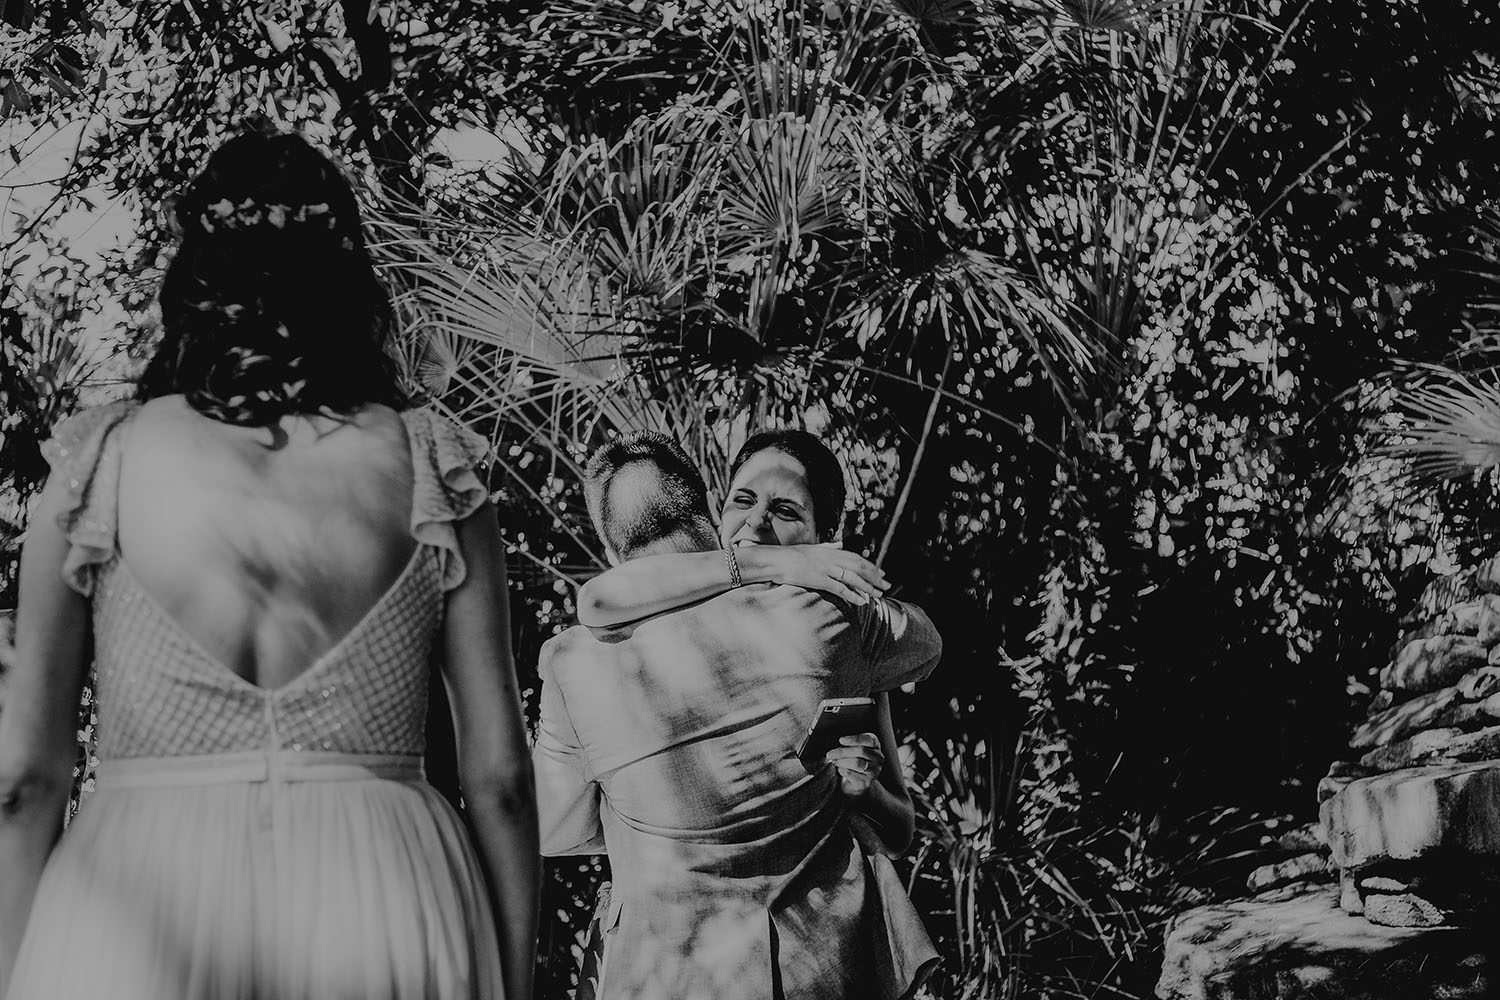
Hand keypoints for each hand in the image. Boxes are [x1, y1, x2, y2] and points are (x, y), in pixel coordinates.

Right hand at [749, 544, 889, 603]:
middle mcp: (831, 558)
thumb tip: (839, 544)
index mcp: (830, 551)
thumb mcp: (812, 548)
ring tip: (878, 595)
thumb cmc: (792, 555)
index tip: (882, 573)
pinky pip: (840, 588)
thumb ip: (828, 546)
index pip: (856, 558)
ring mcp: (825, 568)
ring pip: (853, 578)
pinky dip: (852, 594)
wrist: (776, 560)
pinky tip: (861, 601)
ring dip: (868, 587)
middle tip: (886, 585)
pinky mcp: (819, 579)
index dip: (871, 566)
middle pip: (859, 567)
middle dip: (875, 577)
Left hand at [826, 733, 882, 796]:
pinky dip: (842, 770)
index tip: (841, 740)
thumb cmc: (853, 760)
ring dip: (842, 762)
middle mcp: (878, 757)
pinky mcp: (867, 782)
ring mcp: (874, 771)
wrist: (857, 781)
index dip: (854, 739)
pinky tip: (841, 770)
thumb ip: (848, 746)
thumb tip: (835, 751)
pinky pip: (851, 773)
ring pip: (857, 763)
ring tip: (836, 762)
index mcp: (875, 745)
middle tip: (830, 754)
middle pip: (861, 751)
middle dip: (842, 752)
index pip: (868, 739)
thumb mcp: (853, 749)